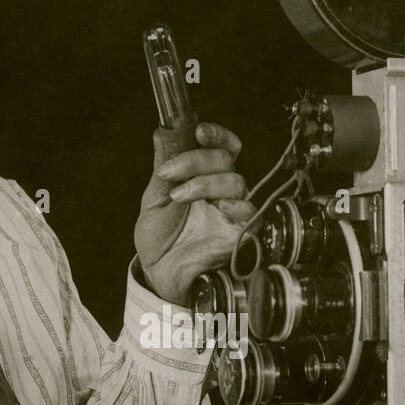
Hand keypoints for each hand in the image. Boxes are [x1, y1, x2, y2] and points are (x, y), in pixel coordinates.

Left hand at [133, 123, 255, 306]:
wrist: (158, 272)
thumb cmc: (158, 239)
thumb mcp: (153, 198)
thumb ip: (162, 167)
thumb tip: (161, 134)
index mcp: (203, 177)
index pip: (222, 148)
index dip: (216, 134)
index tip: (198, 131)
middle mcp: (221, 191)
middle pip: (226, 159)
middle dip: (195, 160)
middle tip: (169, 174)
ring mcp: (232, 210)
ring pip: (235, 181)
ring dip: (205, 183)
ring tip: (179, 197)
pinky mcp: (240, 232)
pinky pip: (251, 212)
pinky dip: (236, 205)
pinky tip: (217, 206)